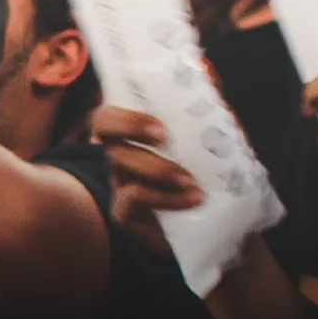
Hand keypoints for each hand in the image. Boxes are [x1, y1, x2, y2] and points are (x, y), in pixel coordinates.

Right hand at [92, 105, 204, 257]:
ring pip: (118, 162)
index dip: (125, 113)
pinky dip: (164, 197)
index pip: (112, 113)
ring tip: (189, 179)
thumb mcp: (210, 150)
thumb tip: (215, 88)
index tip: (160, 122)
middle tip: (163, 135)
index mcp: (137, 136)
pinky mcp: (124, 213)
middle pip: (102, 130)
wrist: (213, 230)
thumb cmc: (207, 182)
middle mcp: (120, 156)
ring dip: (155, 167)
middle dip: (129, 125)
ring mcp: (119, 184)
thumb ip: (208, 125)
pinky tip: (192, 199)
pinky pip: (133, 198)